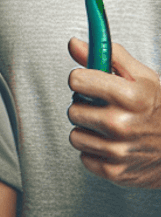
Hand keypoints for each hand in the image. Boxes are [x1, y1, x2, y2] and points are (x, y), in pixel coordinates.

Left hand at [68, 38, 160, 187]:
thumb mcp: (143, 78)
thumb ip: (109, 57)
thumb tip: (75, 44)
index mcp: (131, 97)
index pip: (77, 80)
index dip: (83, 80)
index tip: (91, 83)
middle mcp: (122, 124)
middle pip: (73, 109)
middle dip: (86, 107)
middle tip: (105, 109)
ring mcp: (118, 150)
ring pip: (75, 135)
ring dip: (89, 131)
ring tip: (110, 129)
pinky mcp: (114, 171)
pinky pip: (84, 157)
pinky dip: (96, 152)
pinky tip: (113, 146)